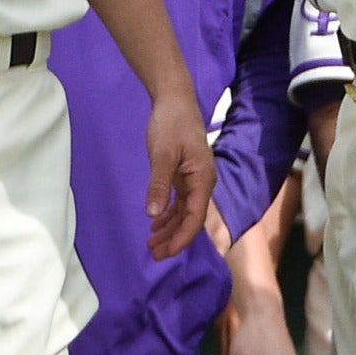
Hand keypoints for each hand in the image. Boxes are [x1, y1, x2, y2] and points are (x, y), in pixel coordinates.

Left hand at [144, 91, 216, 258]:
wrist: (174, 99)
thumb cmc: (171, 124)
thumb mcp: (162, 155)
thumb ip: (159, 185)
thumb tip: (154, 214)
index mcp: (202, 179)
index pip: (195, 217)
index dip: (182, 238)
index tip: (167, 253)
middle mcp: (202, 182)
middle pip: (191, 218)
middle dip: (174, 238)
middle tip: (155, 255)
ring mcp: (194, 179)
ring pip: (184, 211)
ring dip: (170, 228)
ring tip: (152, 244)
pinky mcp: (184, 174)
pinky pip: (179, 201)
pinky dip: (168, 213)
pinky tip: (156, 223)